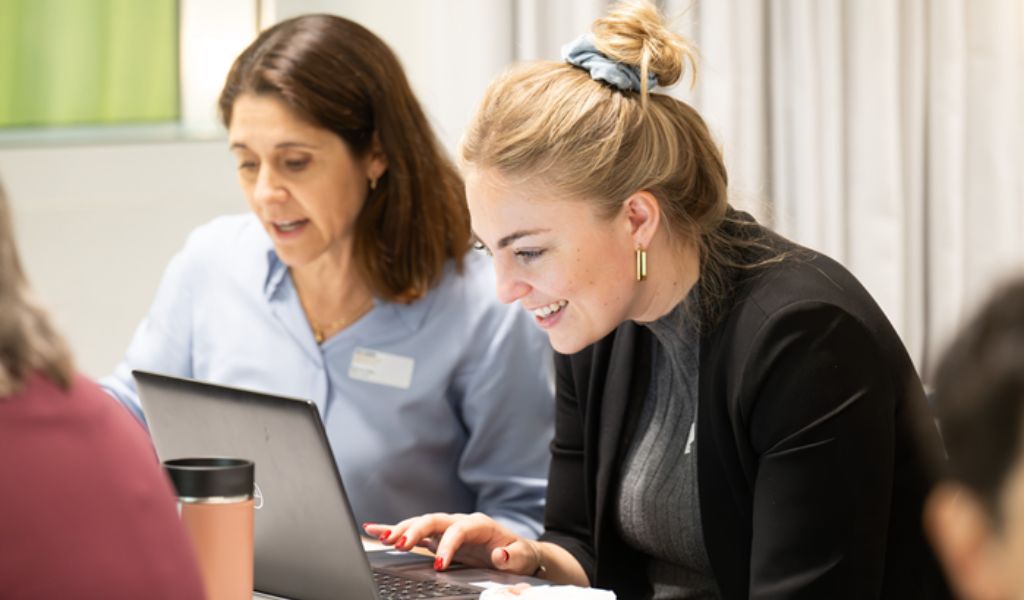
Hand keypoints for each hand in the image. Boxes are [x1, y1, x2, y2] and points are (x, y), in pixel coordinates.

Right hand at [363, 513, 543, 574]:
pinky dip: (394, 528)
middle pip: (434, 519)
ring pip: (420, 523)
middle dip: (416, 530)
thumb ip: (512, 555)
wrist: (517, 552)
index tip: (439, 564)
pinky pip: (414, 530)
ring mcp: (447, 528)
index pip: (458, 529)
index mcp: (479, 524)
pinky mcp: (438, 537)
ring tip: (382, 537)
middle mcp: (459, 522)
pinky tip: (373, 529)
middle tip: (400, 544)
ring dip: (402, 529)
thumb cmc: (519, 553)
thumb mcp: (522, 556)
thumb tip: (500, 554)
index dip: (448, 545)